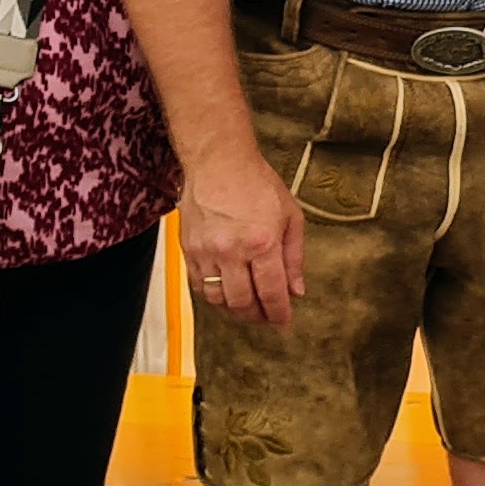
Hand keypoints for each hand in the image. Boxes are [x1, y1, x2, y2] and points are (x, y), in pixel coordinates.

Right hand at [180, 147, 306, 326]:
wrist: (218, 162)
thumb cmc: (257, 183)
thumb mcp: (290, 215)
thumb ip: (294, 256)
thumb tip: (296, 291)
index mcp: (262, 242)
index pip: (271, 293)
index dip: (279, 314)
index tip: (283, 323)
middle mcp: (232, 251)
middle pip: (243, 303)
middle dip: (258, 316)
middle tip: (266, 317)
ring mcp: (206, 252)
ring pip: (218, 299)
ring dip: (234, 310)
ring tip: (247, 308)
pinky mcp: (188, 249)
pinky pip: (198, 286)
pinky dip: (213, 297)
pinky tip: (225, 294)